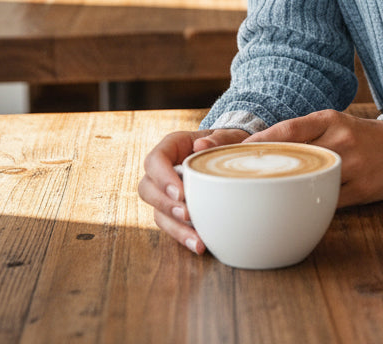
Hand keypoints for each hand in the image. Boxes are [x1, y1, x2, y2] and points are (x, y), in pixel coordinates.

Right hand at [138, 127, 247, 253]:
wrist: (235, 154)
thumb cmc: (228, 142)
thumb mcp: (228, 136)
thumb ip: (218, 138)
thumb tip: (201, 145)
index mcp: (172, 146)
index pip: (155, 160)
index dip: (162, 178)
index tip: (180, 193)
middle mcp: (163, 170)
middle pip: (147, 188)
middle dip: (165, 205)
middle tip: (186, 215)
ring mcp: (166, 192)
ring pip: (157, 212)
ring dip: (175, 228)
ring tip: (196, 239)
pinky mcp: (174, 209)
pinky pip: (171, 225)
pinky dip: (184, 236)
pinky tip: (200, 245)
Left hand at [246, 110, 382, 206]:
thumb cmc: (358, 136)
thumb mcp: (334, 124)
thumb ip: (304, 134)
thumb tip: (260, 150)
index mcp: (331, 119)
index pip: (290, 128)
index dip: (262, 141)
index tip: (236, 151)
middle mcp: (341, 139)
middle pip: (296, 156)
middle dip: (267, 167)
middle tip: (238, 178)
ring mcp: (353, 165)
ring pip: (311, 181)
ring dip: (286, 190)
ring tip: (261, 198)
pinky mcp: (362, 189)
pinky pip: (329, 202)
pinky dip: (310, 205)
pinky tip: (294, 209)